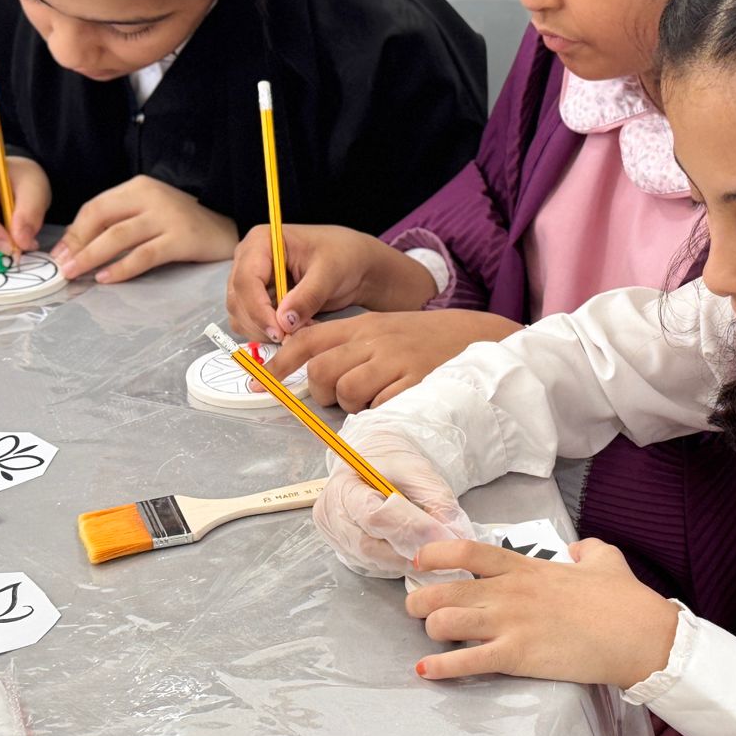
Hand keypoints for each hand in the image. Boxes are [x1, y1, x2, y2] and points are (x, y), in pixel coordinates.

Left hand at [50, 175, 236, 283]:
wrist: (228, 231)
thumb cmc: (184, 225)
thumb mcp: (149, 213)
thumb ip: (120, 222)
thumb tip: (78, 246)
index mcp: (139, 187)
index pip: (96, 207)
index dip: (73, 232)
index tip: (59, 254)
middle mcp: (152, 196)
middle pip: (102, 218)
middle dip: (77, 244)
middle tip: (61, 267)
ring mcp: (168, 217)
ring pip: (118, 236)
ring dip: (91, 256)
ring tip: (75, 273)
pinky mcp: (181, 239)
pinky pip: (144, 255)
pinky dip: (122, 267)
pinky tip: (106, 278)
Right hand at [225, 224, 438, 342]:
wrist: (352, 264)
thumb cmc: (342, 256)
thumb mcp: (330, 272)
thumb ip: (308, 296)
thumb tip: (284, 322)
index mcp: (261, 242)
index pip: (246, 280)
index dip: (258, 309)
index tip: (278, 331)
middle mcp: (248, 260)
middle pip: (238, 300)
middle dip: (262, 324)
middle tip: (292, 338)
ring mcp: (249, 281)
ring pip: (240, 316)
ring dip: (265, 331)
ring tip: (300, 330)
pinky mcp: (256, 299)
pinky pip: (251, 323)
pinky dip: (269, 333)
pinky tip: (295, 330)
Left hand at [262, 310, 522, 411]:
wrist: (477, 337)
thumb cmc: (425, 341)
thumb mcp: (383, 331)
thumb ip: (349, 346)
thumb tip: (308, 373)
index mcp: (362, 325)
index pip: (308, 339)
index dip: (279, 363)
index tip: (258, 385)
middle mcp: (374, 339)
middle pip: (321, 371)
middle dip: (320, 392)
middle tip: (338, 396)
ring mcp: (394, 360)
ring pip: (346, 391)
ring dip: (352, 404)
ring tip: (374, 397)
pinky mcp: (414, 381)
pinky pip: (379, 405)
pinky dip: (380, 410)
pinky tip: (396, 400)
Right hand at [313, 430, 475, 578]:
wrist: (373, 468)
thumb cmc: (392, 466)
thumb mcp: (419, 471)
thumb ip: (437, 500)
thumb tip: (455, 534)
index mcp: (344, 486)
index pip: (373, 515)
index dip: (409, 528)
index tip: (441, 535)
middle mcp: (331, 514)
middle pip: (369, 545)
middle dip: (408, 551)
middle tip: (441, 552)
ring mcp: (335, 537)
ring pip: (373, 560)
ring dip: (405, 561)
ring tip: (433, 555)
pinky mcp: (345, 551)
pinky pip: (373, 565)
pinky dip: (397, 563)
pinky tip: (414, 556)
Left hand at [406, 539, 679, 688]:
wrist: (639, 635)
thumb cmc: (623, 599)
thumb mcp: (604, 559)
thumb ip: (586, 549)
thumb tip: (578, 549)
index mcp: (525, 567)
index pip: (466, 552)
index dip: (435, 554)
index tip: (420, 561)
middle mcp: (509, 592)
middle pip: (443, 590)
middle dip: (419, 599)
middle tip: (416, 608)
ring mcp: (511, 624)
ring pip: (444, 622)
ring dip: (431, 630)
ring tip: (434, 638)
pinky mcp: (517, 657)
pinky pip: (466, 662)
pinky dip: (440, 668)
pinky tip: (427, 671)